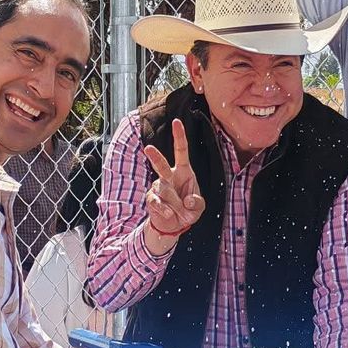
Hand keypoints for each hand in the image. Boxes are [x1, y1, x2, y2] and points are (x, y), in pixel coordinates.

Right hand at [139, 119, 204, 253]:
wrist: (174, 225)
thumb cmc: (188, 210)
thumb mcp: (198, 207)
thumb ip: (197, 203)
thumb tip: (187, 200)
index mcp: (184, 172)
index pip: (181, 151)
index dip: (179, 136)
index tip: (177, 122)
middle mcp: (169, 177)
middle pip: (161, 164)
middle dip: (155, 156)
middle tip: (148, 149)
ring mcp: (159, 187)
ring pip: (163, 189)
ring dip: (175, 203)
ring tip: (179, 211)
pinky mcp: (152, 199)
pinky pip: (157, 201)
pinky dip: (164, 209)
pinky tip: (169, 213)